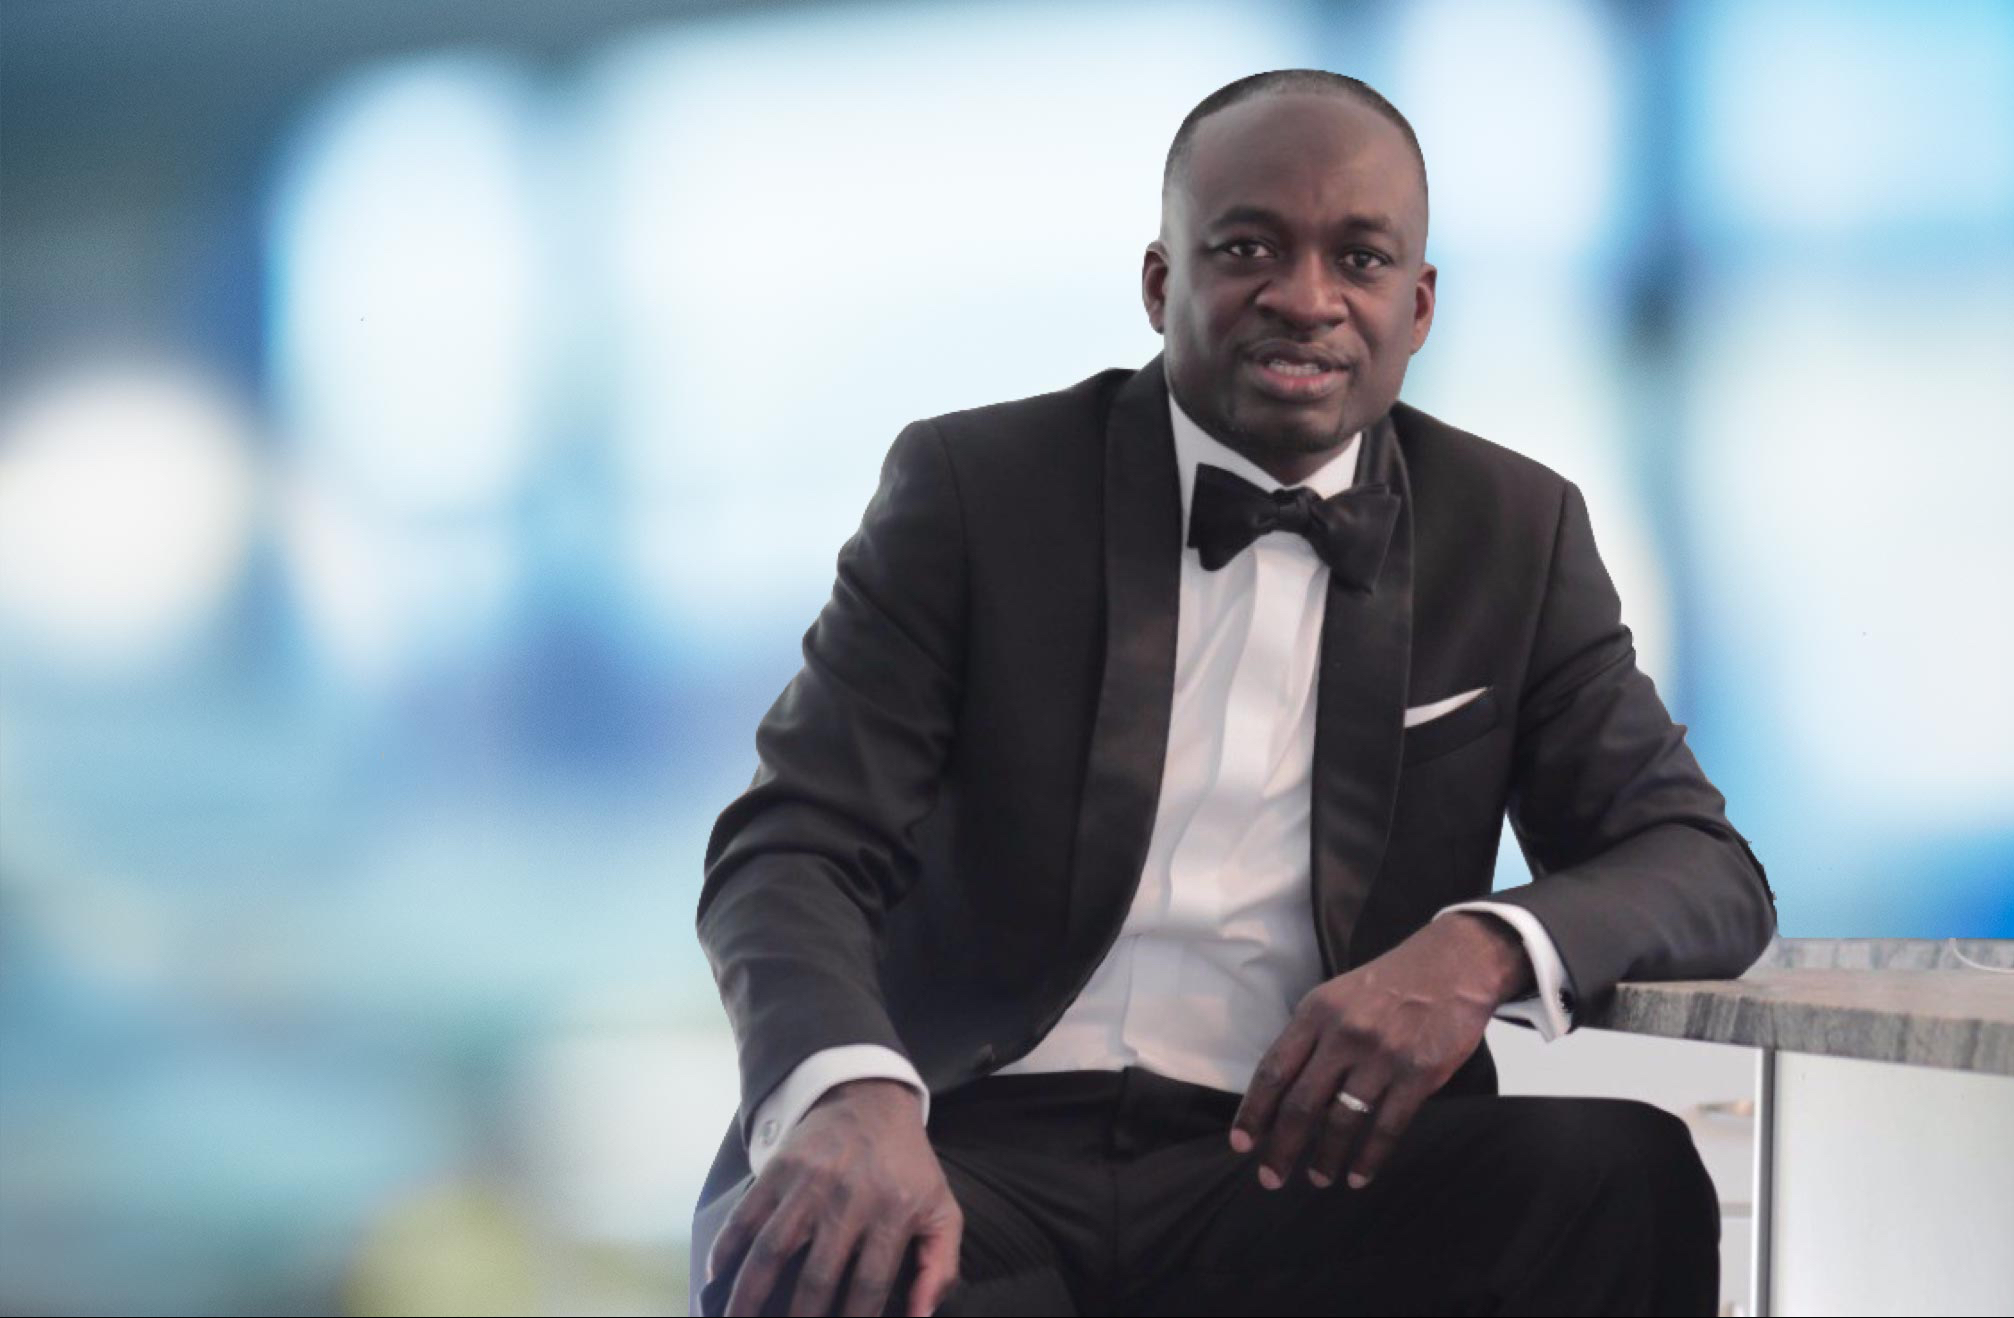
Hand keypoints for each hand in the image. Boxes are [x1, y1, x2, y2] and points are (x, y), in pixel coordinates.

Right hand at [708, 1078, 961, 1316]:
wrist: (872, 1098)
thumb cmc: (908, 1167)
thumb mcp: (942, 1210)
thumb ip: (940, 1268)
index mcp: (893, 1212)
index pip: (868, 1285)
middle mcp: (848, 1198)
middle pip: (817, 1277)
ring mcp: (808, 1182)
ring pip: (772, 1249)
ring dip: (749, 1294)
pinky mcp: (778, 1168)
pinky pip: (745, 1215)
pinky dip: (725, 1249)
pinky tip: (716, 1278)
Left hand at [1230, 912, 1530, 1192]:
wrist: (1453, 963)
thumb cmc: (1388, 984)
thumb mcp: (1336, 996)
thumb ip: (1309, 1037)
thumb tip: (1281, 1091)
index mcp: (1315, 1012)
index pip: (1273, 1070)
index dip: (1254, 1112)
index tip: (1241, 1144)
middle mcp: (1344, 1034)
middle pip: (1301, 1103)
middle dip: (1281, 1148)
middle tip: (1271, 1178)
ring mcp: (1382, 1054)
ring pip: (1342, 1121)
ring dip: (1326, 1158)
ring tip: (1318, 1178)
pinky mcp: (1419, 1073)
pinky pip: (1387, 1126)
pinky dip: (1370, 1158)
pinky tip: (1358, 1176)